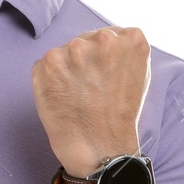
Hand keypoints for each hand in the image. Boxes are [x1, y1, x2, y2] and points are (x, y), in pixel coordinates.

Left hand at [31, 26, 149, 174]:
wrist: (100, 147)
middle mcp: (104, 38)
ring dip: (66, 70)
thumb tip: (101, 39)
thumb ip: (122, 51)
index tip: (104, 78)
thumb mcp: (138, 73)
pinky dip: (50, 80)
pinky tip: (62, 97)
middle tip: (90, 90)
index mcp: (131, 38)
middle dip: (85, 62)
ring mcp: (74, 49)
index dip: (102, 60)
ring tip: (77, 95)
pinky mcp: (49, 62)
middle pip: (85, 41)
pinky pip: (45, 65)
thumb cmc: (120, 115)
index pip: (109, 36)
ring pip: (64, 52)